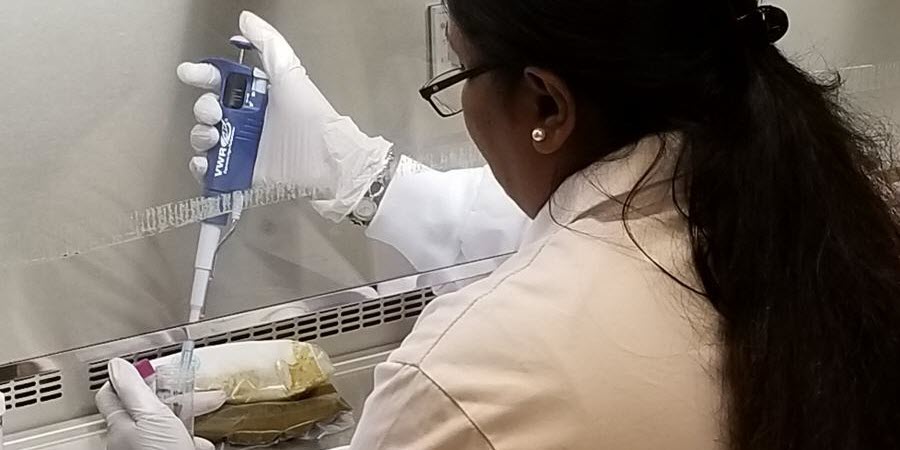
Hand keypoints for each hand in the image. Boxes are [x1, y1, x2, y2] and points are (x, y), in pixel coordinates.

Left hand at [95, 359, 215, 449]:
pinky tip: (201, 442)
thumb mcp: (150, 416)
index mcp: (119, 424)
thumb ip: (133, 390)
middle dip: (169, 395)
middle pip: (144, 407)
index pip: (113, 392)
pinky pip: (176, 443)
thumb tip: (117, 366)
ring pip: (163, 426)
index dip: (130, 376)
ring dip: (184, 417)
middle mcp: (127, 439)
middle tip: (188, 389)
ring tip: (202, 415)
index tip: (150, 368)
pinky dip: (190, 439)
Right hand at [178, 11, 391, 220]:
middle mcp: (247, 122)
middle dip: (202, 107)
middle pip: (208, 110)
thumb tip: (247, 19)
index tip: (189, 72)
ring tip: (213, 134)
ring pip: (204, 138)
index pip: (220, 81)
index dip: (202, 75)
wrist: (326, 164)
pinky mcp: (241, 175)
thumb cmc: (312, 120)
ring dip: (199, 134)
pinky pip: (211, 170)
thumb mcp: (290, 75)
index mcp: (257, 97)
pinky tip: (206, 160)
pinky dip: (202, 165)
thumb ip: (269, 44)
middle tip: (214, 111)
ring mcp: (243, 149)